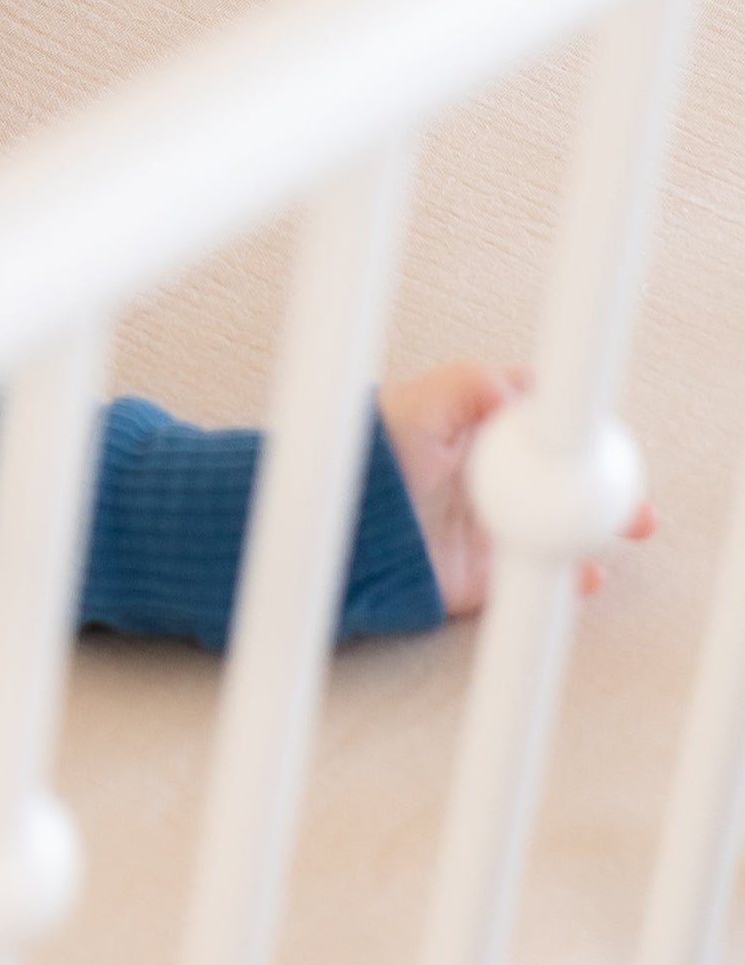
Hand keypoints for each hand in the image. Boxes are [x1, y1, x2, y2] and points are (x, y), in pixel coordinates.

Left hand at [375, 360, 656, 617]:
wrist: (332, 531)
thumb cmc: (365, 461)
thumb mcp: (411, 408)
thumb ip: (465, 387)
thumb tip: (523, 388)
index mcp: (474, 432)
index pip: (536, 416)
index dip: (571, 418)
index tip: (599, 425)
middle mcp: (489, 476)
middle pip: (563, 471)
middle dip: (603, 473)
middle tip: (628, 477)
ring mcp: (491, 524)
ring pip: (564, 522)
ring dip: (603, 522)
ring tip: (632, 522)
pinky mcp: (485, 573)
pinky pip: (540, 576)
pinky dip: (571, 577)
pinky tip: (587, 573)